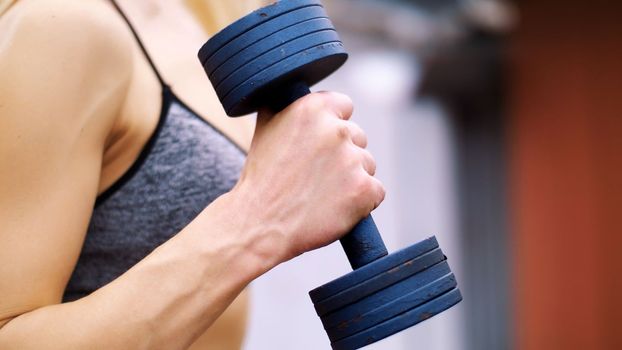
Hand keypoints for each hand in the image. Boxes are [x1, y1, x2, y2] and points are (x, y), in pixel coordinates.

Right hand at [229, 92, 384, 264]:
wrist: (259, 224)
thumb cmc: (261, 178)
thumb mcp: (266, 126)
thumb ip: (290, 104)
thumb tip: (301, 90)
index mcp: (313, 108)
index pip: (344, 106)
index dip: (332, 125)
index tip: (320, 144)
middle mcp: (336, 130)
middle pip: (357, 137)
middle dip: (342, 154)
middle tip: (315, 175)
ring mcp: (353, 161)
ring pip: (367, 164)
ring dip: (352, 178)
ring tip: (321, 193)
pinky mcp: (365, 190)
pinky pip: (375, 191)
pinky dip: (362, 202)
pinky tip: (336, 207)